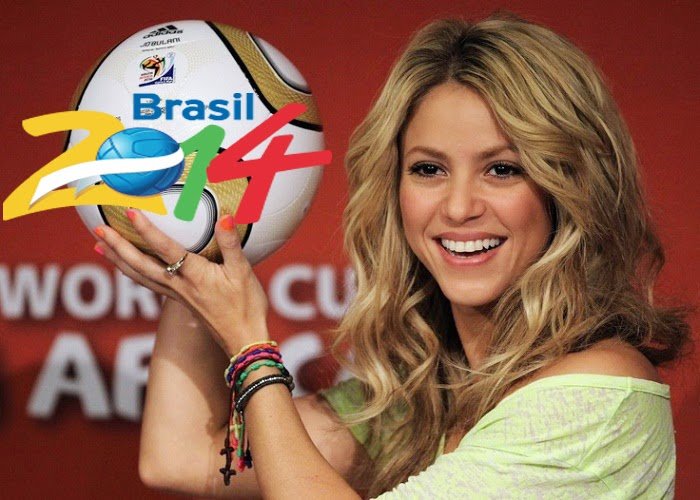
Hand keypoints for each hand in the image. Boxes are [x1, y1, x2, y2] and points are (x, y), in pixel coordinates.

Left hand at [93, 209, 268, 355]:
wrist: (244, 339)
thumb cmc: (246, 306)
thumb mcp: (243, 272)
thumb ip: (230, 243)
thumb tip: (224, 216)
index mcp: (194, 275)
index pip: (166, 249)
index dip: (147, 230)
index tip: (131, 212)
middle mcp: (180, 285)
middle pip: (141, 265)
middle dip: (119, 246)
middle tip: (99, 230)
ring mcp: (177, 294)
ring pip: (140, 276)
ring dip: (118, 260)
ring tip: (100, 246)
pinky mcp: (180, 300)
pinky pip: (150, 284)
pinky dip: (133, 273)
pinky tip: (128, 268)